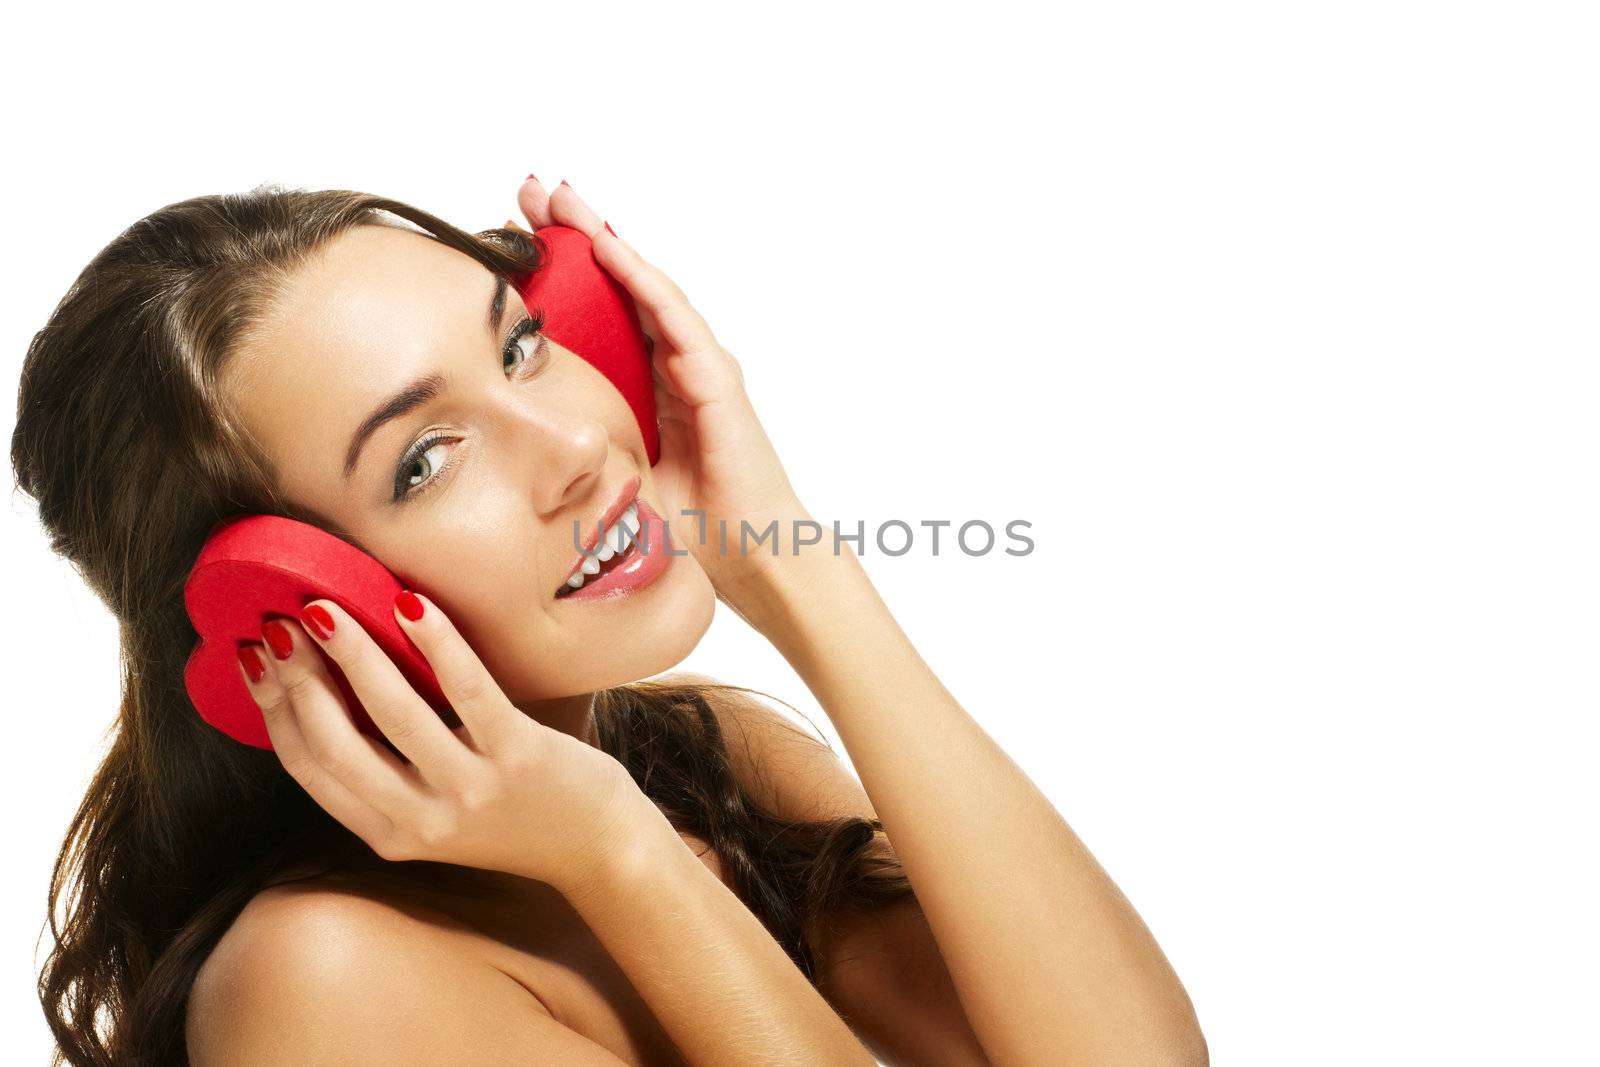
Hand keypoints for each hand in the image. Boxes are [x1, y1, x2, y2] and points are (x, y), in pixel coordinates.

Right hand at [237, 592, 667, 899]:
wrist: (598, 849)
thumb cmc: (512, 813)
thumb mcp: (433, 813)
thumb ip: (385, 774)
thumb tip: (324, 690)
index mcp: (388, 834)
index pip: (307, 767)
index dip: (271, 709)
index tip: (252, 655)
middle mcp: (422, 821)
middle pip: (335, 741)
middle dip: (298, 677)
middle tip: (279, 620)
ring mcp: (471, 790)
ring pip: (394, 714)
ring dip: (352, 654)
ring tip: (324, 608)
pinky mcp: (519, 757)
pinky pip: (468, 691)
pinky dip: (438, 644)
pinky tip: (411, 605)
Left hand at [513, 176, 809, 603]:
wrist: (752, 560)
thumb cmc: (694, 529)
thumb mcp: (618, 477)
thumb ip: (584, 448)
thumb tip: (520, 444)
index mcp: (650, 387)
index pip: (600, 313)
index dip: (560, 270)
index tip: (511, 237)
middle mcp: (675, 366)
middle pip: (619, 285)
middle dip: (575, 234)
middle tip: (529, 189)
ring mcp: (699, 366)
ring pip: (644, 285)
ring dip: (601, 237)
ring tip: (560, 198)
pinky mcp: (716, 379)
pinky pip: (672, 316)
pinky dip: (639, 277)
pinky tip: (605, 244)